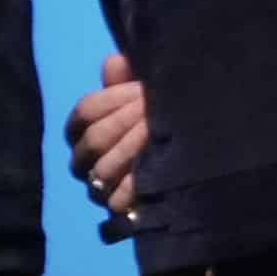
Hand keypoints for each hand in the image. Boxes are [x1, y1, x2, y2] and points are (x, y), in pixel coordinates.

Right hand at [67, 51, 146, 217]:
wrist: (192, 169)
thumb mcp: (147, 99)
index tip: (141, 90)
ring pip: (103, 169)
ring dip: (131, 148)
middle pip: (93, 139)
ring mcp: (100, 190)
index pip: (85, 112)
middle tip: (153, 111)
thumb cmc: (161, 126)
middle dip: (125, 121)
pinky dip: (135, 185)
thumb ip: (129, 80)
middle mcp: (85, 162)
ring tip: (157, 134)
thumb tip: (117, 62)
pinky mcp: (119, 213)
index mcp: (85, 132)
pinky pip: (118, 201)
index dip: (111, 99)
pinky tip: (155, 170)